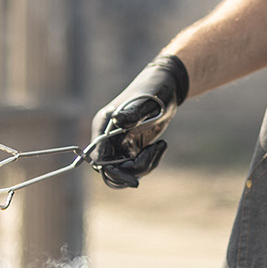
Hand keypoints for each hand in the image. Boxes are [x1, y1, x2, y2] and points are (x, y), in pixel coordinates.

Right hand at [90, 55, 189, 188]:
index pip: (100, 158)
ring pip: (124, 171)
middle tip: (154, 155)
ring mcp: (118, 143)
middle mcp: (107, 137)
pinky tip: (160, 146)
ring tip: (160, 147)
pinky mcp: (130, 147)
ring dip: (144, 166)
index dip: (113, 172)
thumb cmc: (156, 91)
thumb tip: (117, 120)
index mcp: (103, 125)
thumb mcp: (147, 102)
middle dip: (134, 170)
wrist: (167, 86)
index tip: (134, 181)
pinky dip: (149, 162)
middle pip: (111, 169)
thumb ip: (132, 113)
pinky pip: (134, 167)